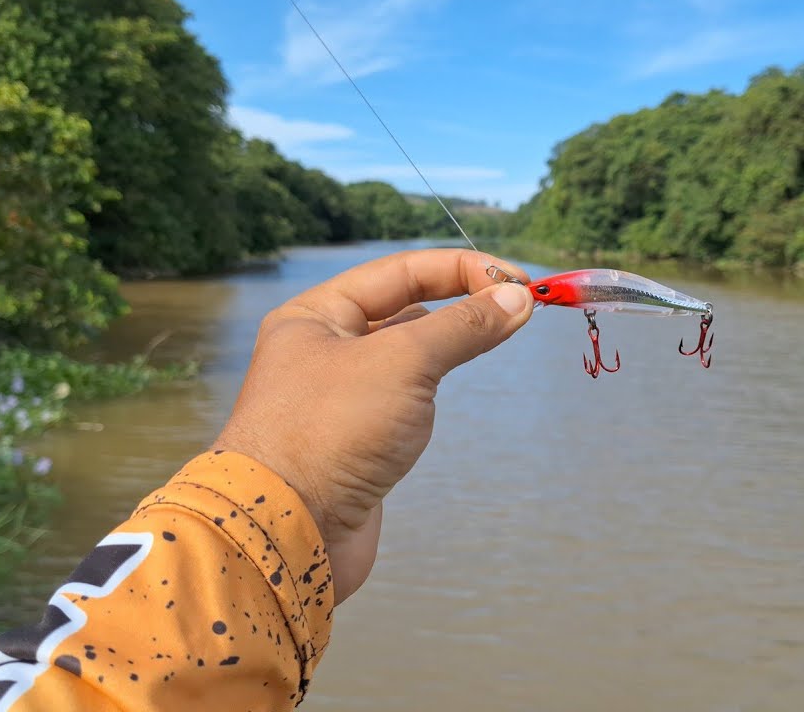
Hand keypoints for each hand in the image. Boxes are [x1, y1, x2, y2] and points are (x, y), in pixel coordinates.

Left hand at [212, 249, 533, 603]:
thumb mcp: (404, 362)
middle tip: (519, 309)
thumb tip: (517, 298)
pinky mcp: (354, 442)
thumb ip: (463, 326)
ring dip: (446, 345)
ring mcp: (337, 398)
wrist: (284, 534)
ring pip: (405, 356)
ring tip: (491, 339)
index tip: (518, 282)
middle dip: (460, 303)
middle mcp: (322, 349)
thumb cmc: (332, 432)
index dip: (463, 270)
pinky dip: (431, 390)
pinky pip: (402, 400)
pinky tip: (446, 393)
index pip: (402, 271)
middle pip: (404, 308)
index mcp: (316, 315)